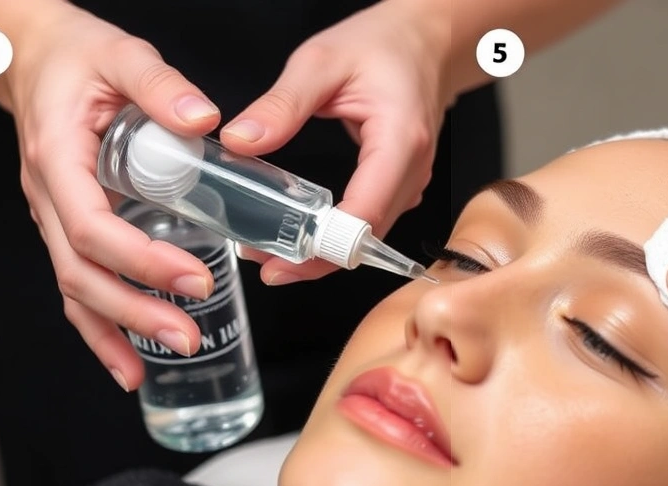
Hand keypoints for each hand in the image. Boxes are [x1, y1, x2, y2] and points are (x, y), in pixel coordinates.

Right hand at [7, 5, 222, 389]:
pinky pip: (79, 284)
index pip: (91, 227)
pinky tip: (131, 362)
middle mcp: (48, 198)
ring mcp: (54, 217)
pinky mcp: (70, 227)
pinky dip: (102, 328)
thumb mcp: (122, 56)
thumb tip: (205, 119)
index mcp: (57, 159)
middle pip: (81, 273)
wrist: (36, 58)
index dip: (140, 260)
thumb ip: (161, 86)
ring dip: (119, 330)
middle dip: (134, 311)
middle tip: (189, 335)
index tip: (193, 278)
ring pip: (76, 288)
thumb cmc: (78, 58)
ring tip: (169, 357)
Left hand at [221, 0, 452, 284]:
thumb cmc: (383, 44)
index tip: (280, 261)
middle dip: (315, 259)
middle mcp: (413, 170)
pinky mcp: (402, 185)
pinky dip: (338, 236)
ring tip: (274, 250)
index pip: (365, 213)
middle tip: (263, 263)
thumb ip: (281, 104)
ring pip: (370, 238)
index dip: (323, 247)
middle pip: (366, 238)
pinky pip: (372, 223)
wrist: (425, 39)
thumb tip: (242, 140)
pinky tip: (305, 232)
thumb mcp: (321, 62)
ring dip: (325, 252)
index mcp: (400, 141)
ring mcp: (412, 181)